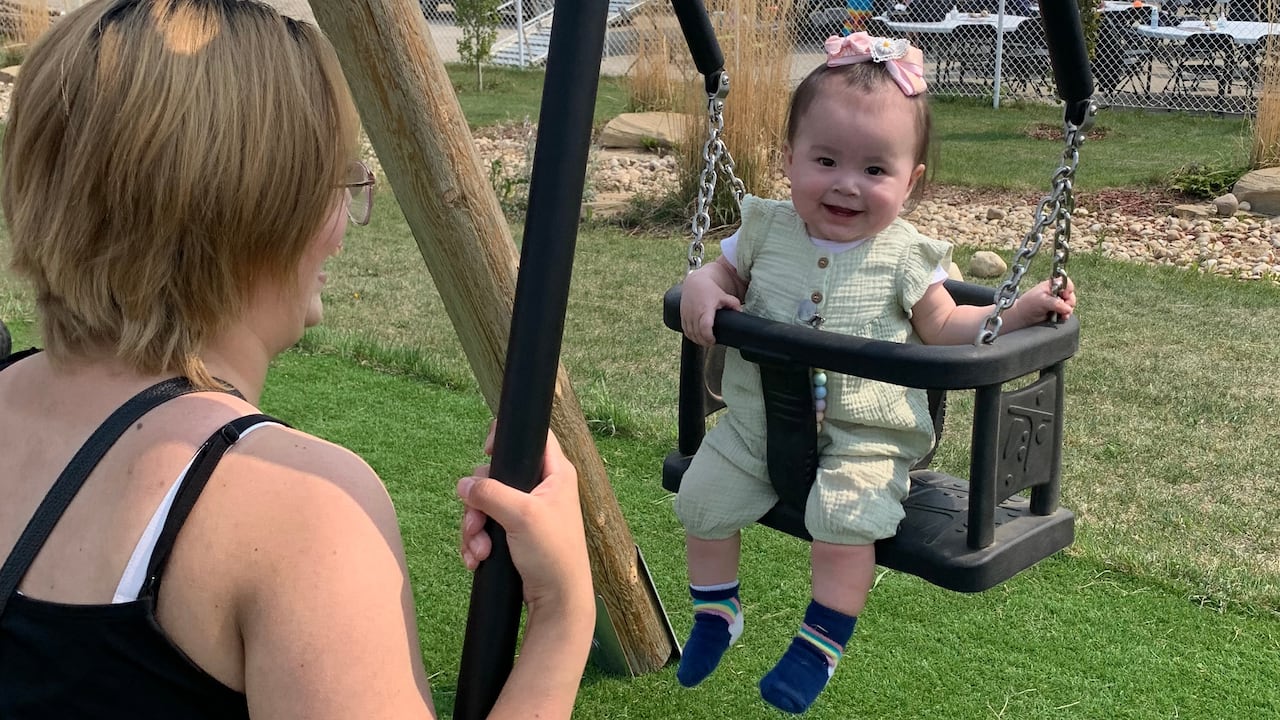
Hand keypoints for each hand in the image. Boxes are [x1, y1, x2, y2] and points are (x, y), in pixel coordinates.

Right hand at [457, 426, 590, 612]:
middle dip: (478, 504)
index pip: (532, 437)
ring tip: (479, 551)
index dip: (507, 438)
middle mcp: (542, 488)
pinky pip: (486, 527)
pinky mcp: (515, 534)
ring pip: (486, 505)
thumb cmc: (552, 554)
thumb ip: (490, 493)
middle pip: (496, 476)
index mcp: (555, 474)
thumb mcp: (521, 515)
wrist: (556, 600)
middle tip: (477, 524)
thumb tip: (463, 485)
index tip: (488, 452)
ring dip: (475, 528)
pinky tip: (476, 559)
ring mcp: (527, 512)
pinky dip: (477, 542)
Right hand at [680, 265, 742, 346]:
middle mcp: (694, 313)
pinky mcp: (682, 316)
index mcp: (705, 308)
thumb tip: (740, 312)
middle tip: (711, 343)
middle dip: (704, 342)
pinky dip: (691, 336)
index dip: (708, 337)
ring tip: (705, 341)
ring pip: (690, 333)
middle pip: (697, 334)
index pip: (705, 327)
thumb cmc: (709, 290)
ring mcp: (687, 315)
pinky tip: (696, 337)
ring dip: (697, 340)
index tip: (714, 340)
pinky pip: (685, 330)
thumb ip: (733, 303)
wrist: (694, 283)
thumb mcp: (723, 296)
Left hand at [1011, 278, 1076, 326]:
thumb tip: (1068, 308)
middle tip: (1063, 308)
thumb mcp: (1042, 301)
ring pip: (1070, 305)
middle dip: (1069, 302)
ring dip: (1067, 311)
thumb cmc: (1028, 305)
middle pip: (1071, 295)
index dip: (1068, 289)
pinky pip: (1067, 312)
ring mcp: (1058, 302)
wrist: (1023, 317)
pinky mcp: (1058, 311)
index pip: (1067, 283)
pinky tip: (1060, 318)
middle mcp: (1056, 292)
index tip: (1064, 296)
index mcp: (1052, 285)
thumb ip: (1056, 303)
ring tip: (1061, 315)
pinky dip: (1065, 315)